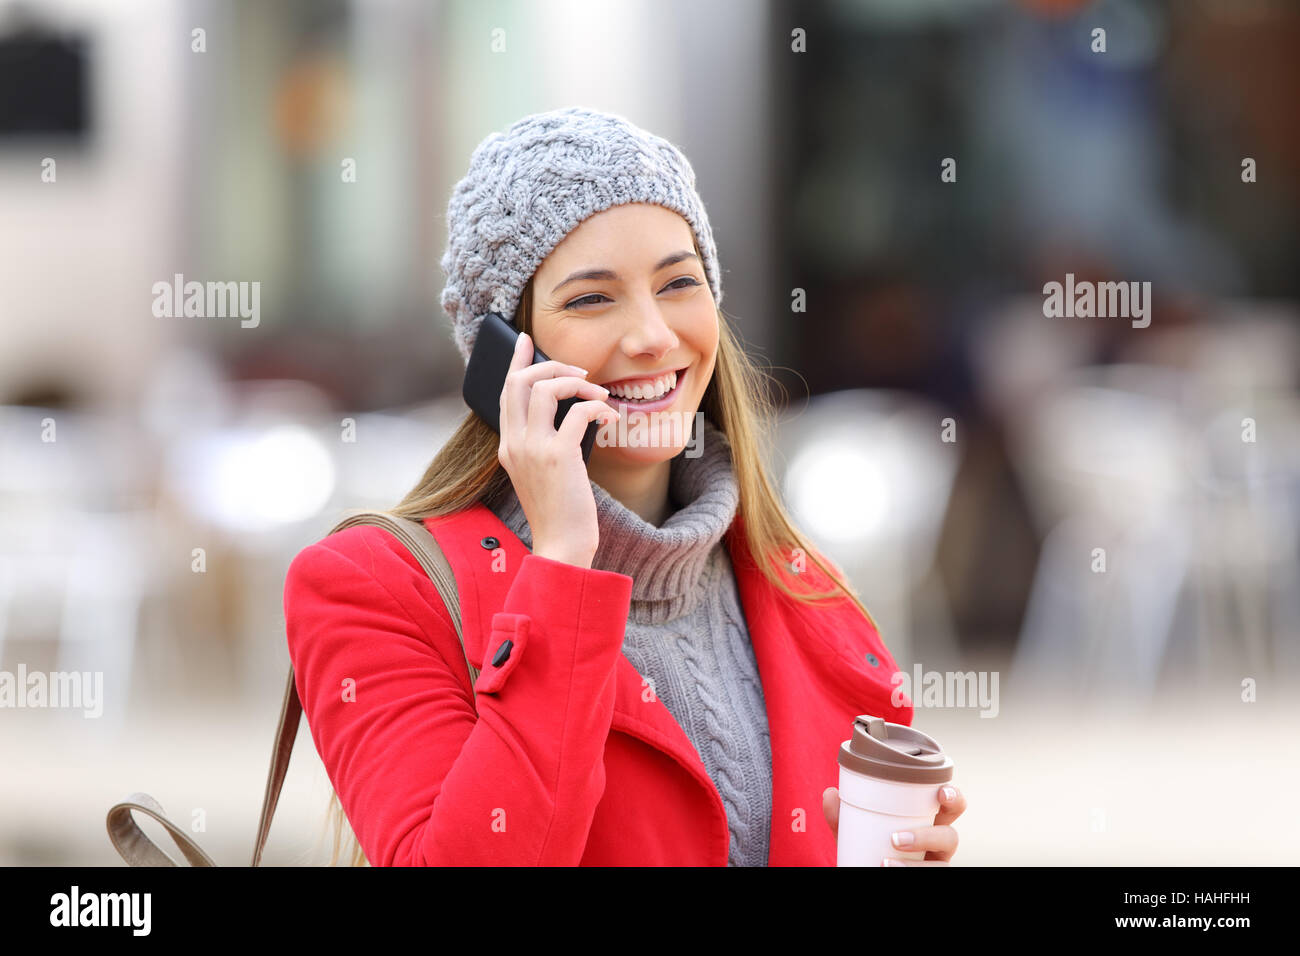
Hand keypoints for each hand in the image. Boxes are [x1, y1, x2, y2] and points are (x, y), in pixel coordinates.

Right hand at [498, 332, 617, 568]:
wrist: (562, 545)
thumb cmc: (559, 510)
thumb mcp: (544, 472)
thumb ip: (545, 442)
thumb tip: (571, 409)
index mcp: (508, 447)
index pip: (506, 393)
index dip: (516, 363)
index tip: (525, 341)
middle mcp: (514, 444)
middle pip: (520, 382)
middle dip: (551, 366)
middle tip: (580, 372)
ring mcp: (533, 449)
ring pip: (545, 389)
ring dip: (576, 382)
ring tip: (598, 394)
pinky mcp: (558, 457)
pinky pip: (578, 413)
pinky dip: (597, 408)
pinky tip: (610, 418)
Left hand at [822, 783, 964, 865]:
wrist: (863, 867)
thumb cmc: (867, 847)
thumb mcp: (853, 832)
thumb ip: (841, 816)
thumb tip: (830, 794)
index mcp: (928, 820)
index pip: (952, 805)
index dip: (954, 796)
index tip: (940, 791)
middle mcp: (937, 845)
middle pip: (951, 836)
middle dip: (932, 836)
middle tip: (897, 839)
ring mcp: (935, 865)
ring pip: (941, 866)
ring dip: (914, 865)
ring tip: (884, 862)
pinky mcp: (930, 879)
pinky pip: (930, 878)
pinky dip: (907, 872)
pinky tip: (887, 869)